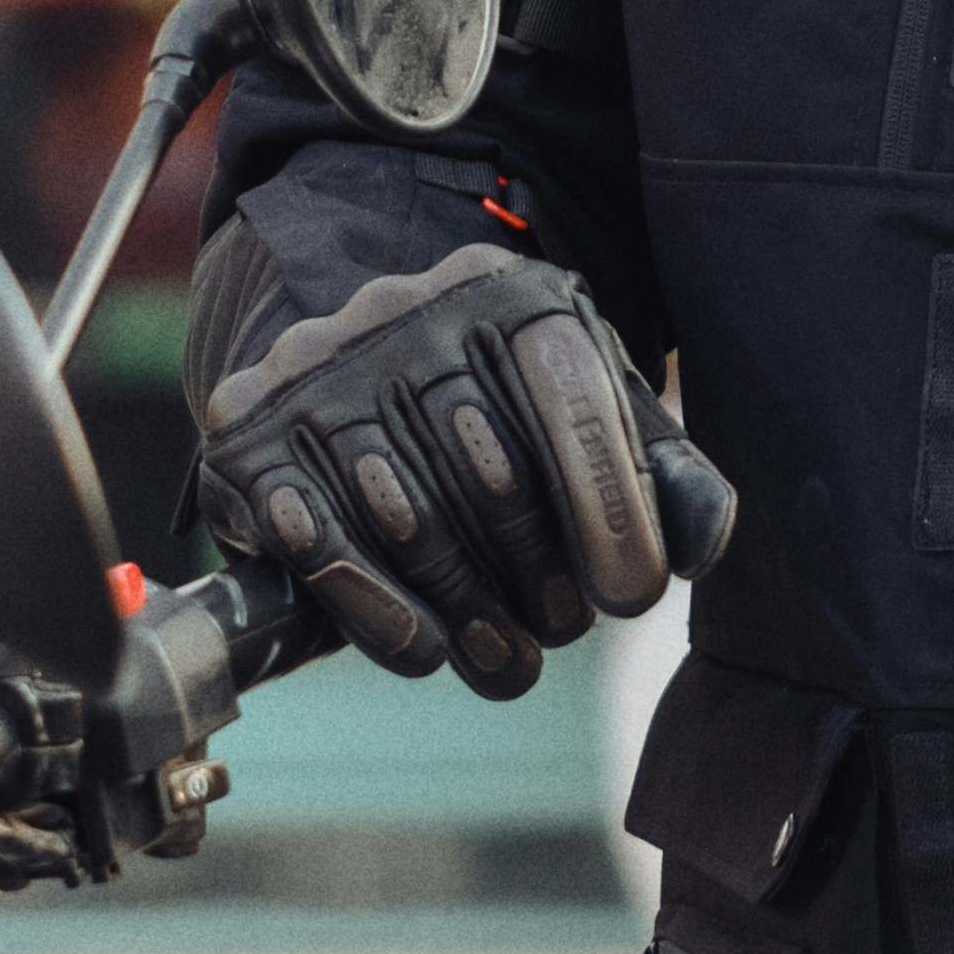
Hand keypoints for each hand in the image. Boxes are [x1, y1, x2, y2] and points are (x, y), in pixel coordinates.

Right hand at [197, 248, 729, 696]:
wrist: (350, 380)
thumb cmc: (498, 417)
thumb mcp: (587, 419)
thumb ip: (661, 474)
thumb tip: (707, 541)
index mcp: (506, 295)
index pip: (569, 393)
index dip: (610, 507)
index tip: (632, 596)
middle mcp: (404, 313)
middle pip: (491, 469)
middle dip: (539, 574)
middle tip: (559, 630)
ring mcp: (318, 371)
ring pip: (409, 517)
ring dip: (468, 610)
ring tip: (505, 658)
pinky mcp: (247, 435)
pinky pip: (318, 544)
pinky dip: (378, 612)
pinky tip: (424, 650)